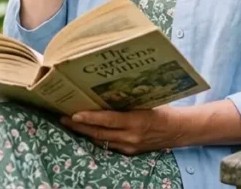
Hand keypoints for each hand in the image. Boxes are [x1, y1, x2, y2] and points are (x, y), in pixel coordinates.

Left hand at [60, 106, 185, 155]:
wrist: (178, 130)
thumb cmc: (162, 109)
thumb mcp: (146, 101)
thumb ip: (128, 100)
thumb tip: (107, 89)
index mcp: (136, 121)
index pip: (108, 120)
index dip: (89, 117)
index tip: (73, 113)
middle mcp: (130, 137)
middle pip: (99, 133)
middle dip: (79, 126)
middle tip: (62, 117)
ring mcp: (129, 146)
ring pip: (101, 140)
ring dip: (85, 132)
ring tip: (70, 123)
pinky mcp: (129, 152)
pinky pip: (108, 145)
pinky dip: (97, 137)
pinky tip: (87, 130)